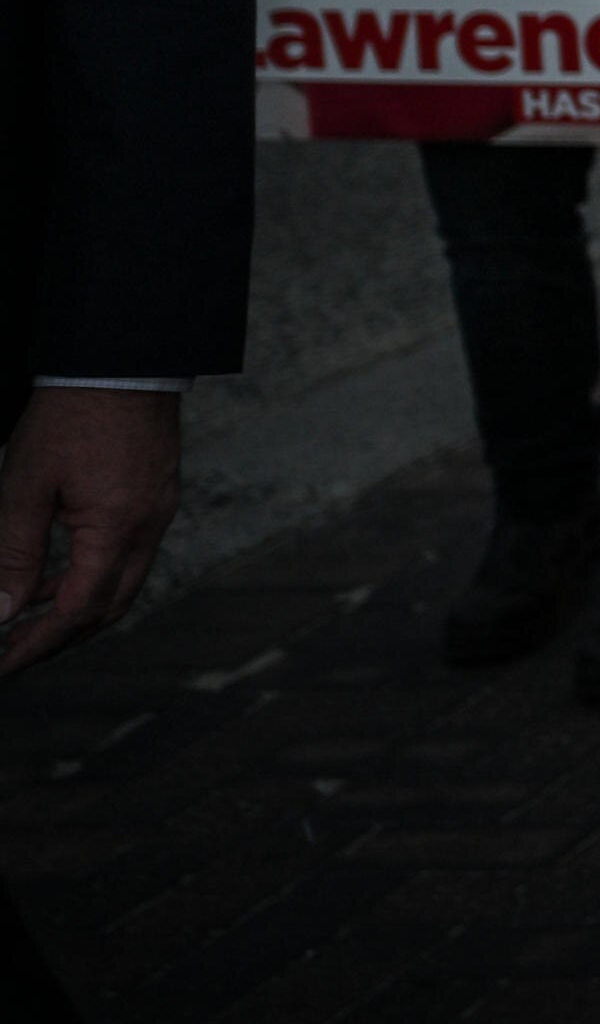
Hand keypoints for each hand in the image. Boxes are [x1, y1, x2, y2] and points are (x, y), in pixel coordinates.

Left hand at [0, 389, 181, 678]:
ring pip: (123, 583)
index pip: (78, 610)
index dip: (38, 644)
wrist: (124, 358)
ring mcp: (160, 509)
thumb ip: (14, 553)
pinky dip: (92, 575)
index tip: (3, 665)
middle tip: (15, 654)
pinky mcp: (158, 493)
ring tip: (28, 617)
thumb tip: (1, 614)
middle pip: (111, 607)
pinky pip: (129, 553)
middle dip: (62, 638)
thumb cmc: (71, 415)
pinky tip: (59, 571)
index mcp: (118, 527)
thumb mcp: (26, 486)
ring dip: (77, 607)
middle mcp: (149, 525)